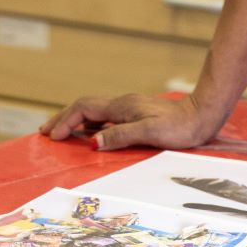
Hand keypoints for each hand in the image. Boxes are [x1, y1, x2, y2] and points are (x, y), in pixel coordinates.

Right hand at [41, 93, 217, 151]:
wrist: (202, 116)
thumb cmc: (179, 128)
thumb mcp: (150, 133)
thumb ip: (120, 136)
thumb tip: (91, 142)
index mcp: (122, 106)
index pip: (84, 108)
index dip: (65, 120)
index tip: (51, 136)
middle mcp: (122, 104)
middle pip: (84, 107)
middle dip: (63, 118)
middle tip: (45, 132)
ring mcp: (128, 108)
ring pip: (93, 112)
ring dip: (73, 120)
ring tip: (59, 132)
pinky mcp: (135, 114)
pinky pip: (103, 118)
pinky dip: (88, 124)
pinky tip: (87, 134)